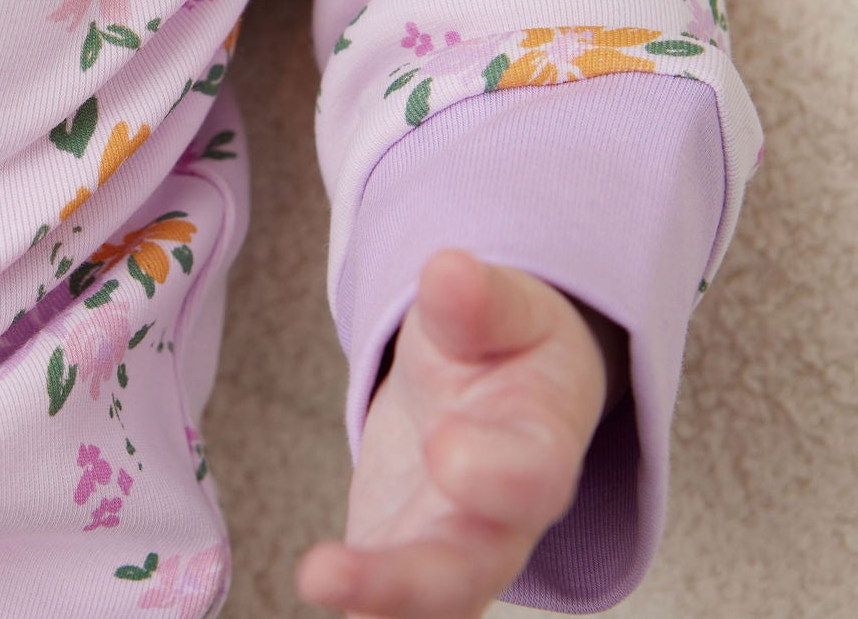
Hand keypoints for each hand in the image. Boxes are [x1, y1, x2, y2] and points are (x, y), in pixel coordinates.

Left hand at [296, 250, 627, 618]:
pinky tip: (319, 589)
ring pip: (425, 598)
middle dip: (411, 578)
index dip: (495, 473)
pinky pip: (380, 602)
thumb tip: (449, 271)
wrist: (490, 384)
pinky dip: (355, 603)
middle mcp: (502, 519)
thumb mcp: (498, 308)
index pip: (534, 475)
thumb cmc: (500, 343)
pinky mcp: (397, 559)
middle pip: (470, 569)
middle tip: (336, 569)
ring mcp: (449, 550)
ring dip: (371, 597)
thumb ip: (478, 301)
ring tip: (316, 583)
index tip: (445, 443)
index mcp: (541, 443)